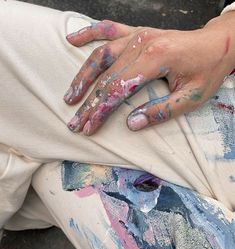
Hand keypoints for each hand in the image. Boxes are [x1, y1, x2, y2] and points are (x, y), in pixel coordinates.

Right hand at [65, 14, 234, 135]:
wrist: (219, 43)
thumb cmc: (208, 70)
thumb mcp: (192, 97)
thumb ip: (161, 111)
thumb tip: (131, 124)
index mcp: (155, 59)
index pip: (118, 89)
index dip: (101, 110)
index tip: (88, 127)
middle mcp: (141, 44)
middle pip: (106, 77)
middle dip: (89, 103)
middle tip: (75, 122)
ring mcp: (137, 36)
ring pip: (101, 56)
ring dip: (82, 77)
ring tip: (70, 96)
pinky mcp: (137, 33)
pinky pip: (108, 30)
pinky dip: (88, 34)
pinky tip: (72, 39)